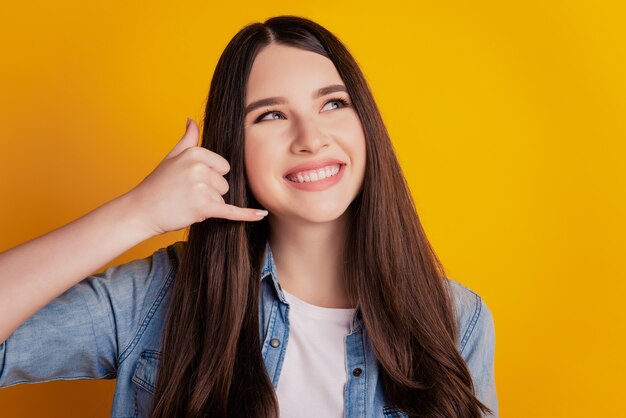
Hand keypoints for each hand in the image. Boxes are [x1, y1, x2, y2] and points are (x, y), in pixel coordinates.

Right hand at [127, 118, 267, 235]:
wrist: (140, 211)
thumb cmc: (157, 185)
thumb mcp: (171, 157)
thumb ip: (187, 139)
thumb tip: (192, 120)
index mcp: (195, 153)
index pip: (223, 167)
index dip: (210, 177)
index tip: (190, 181)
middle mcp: (199, 167)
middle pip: (224, 183)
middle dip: (210, 193)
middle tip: (186, 195)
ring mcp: (201, 187)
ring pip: (223, 198)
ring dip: (208, 205)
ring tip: (186, 203)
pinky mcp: (203, 207)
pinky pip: (231, 211)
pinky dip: (246, 215)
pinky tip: (261, 214)